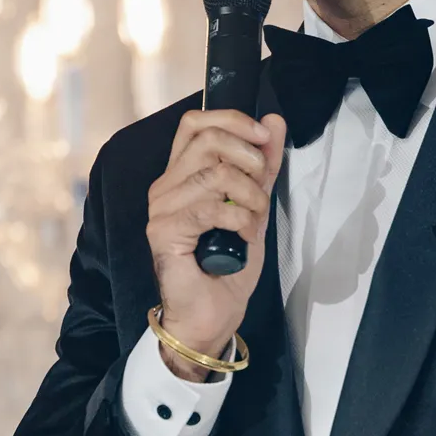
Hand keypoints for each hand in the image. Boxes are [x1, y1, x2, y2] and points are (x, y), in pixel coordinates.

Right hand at [146, 109, 286, 377]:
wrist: (212, 315)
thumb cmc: (228, 267)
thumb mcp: (254, 206)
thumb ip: (262, 166)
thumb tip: (274, 122)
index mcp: (182, 175)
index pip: (195, 123)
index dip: (232, 120)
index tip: (264, 138)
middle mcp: (165, 186)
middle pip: (208, 140)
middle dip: (250, 160)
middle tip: (261, 191)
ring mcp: (161, 208)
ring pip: (215, 173)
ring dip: (249, 196)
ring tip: (254, 220)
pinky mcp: (164, 230)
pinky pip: (211, 207)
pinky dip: (239, 218)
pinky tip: (243, 235)